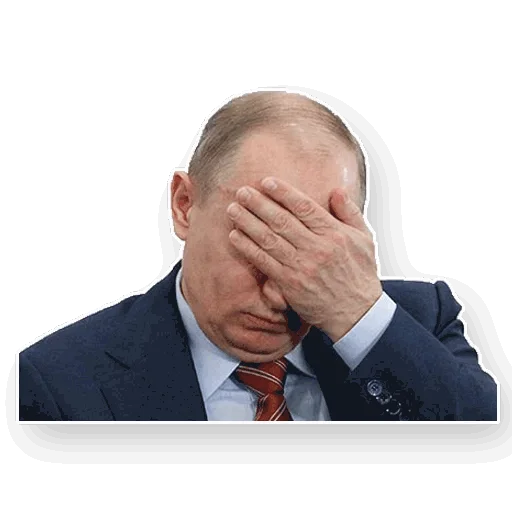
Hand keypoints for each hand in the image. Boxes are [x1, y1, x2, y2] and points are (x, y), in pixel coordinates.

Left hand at [227, 177, 382, 340]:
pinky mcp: (290, 284)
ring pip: (269, 239)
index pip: (304, 207)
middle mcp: (317, 248)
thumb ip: (350, 213)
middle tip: (242, 191)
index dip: (283, 193)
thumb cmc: (360, 274)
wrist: (356, 313)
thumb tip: (336, 190)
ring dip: (248, 222)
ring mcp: (302, 266)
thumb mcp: (365, 239)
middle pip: (282, 220)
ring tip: (233, 209)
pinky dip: (248, 248)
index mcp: (334, 234)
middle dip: (259, 204)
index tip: (266, 182)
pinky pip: (264, 262)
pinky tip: (235, 236)